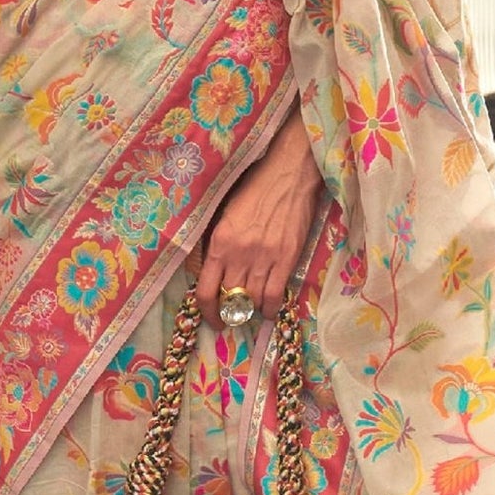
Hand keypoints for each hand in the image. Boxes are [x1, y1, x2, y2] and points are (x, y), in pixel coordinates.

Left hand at [193, 105, 323, 325]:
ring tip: (250, 311)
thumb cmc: (253, 189)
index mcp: (218, 242)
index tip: (212, 319)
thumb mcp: (223, 214)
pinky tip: (269, 310)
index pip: (206, 291)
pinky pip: (276, 294)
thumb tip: (211, 272)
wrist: (288, 174)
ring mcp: (264, 258)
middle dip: (230, 313)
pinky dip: (271, 308)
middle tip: (232, 316)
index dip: (208, 312)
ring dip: (250, 311)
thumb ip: (216, 243)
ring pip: (253, 300)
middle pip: (230, 299)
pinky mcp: (287, 258)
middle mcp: (239, 255)